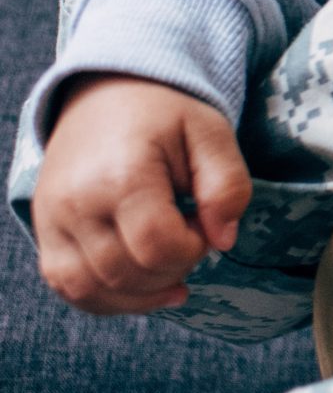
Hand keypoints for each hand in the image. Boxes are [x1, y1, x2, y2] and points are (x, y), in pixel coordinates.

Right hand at [31, 74, 249, 314]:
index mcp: (122, 175)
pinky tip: (140, 285)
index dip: (193, 248)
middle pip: (127, 274)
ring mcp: (52, 221)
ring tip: (167, 264)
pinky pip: (68, 287)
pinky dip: (106, 298)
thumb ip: (228, 186)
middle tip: (186, 234)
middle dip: (171, 269)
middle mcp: (76, 203)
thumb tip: (223, 240)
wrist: (106, 94)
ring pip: (92, 291)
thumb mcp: (212, 133)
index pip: (159, 247)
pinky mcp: (44, 233)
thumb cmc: (166, 115)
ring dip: (140, 293)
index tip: (202, 223)